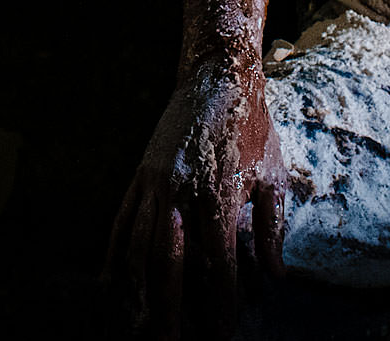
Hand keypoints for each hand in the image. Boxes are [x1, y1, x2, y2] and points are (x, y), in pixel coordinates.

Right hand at [110, 63, 287, 338]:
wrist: (217, 75)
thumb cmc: (252, 126)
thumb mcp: (273, 174)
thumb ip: (273, 226)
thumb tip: (277, 274)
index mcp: (219, 191)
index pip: (220, 261)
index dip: (222, 301)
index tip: (223, 333)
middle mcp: (182, 189)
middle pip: (170, 261)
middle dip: (169, 307)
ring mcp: (156, 181)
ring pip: (140, 244)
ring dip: (139, 288)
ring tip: (141, 321)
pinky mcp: (141, 173)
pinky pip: (122, 219)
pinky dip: (116, 252)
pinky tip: (112, 280)